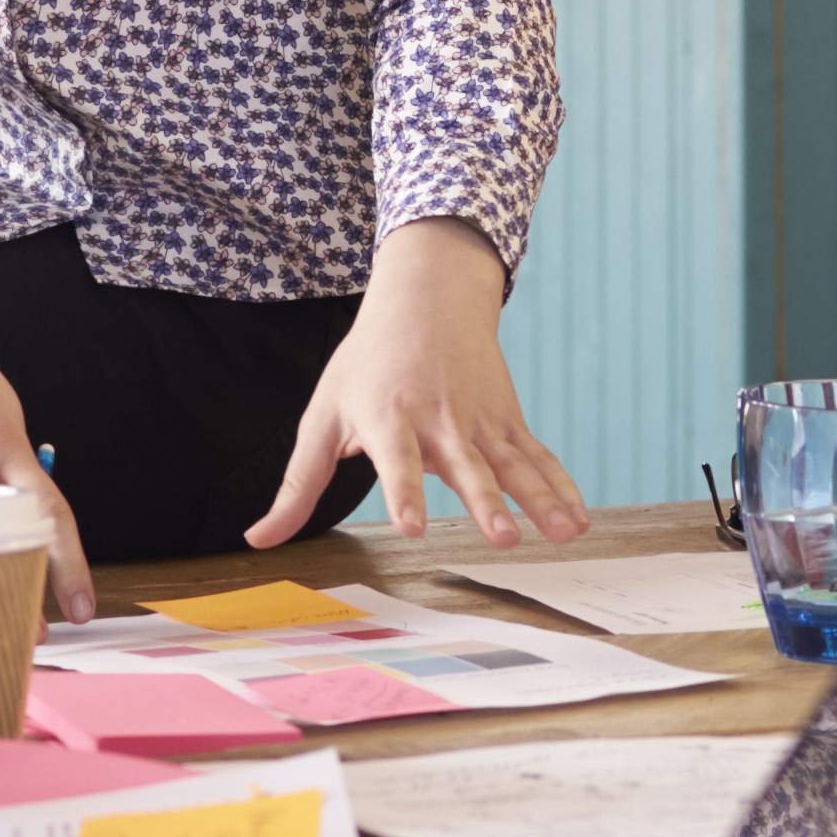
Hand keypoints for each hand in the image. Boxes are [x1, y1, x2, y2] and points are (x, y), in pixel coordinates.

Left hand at [253, 219, 589, 551]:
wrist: (427, 297)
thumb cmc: (365, 363)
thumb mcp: (322, 416)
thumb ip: (296, 486)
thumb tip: (258, 539)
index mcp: (387, 418)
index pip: (395, 462)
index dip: (403, 493)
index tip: (411, 527)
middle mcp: (438, 420)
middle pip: (465, 467)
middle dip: (485, 503)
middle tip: (502, 539)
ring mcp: (479, 421)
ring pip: (514, 464)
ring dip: (541, 499)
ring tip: (564, 532)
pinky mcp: (506, 422)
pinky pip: (537, 458)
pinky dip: (561, 487)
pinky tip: (578, 520)